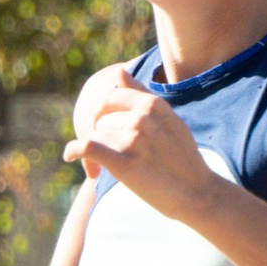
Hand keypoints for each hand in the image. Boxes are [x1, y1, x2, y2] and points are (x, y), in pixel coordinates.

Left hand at [63, 66, 219, 221]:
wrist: (197, 193)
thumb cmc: (182, 157)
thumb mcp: (169, 119)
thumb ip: (141, 95)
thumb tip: (119, 72)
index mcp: (153, 104)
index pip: (110, 98)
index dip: (100, 115)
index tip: (101, 130)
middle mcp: (143, 117)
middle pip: (101, 120)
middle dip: (97, 135)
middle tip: (101, 156)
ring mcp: (134, 139)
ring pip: (96, 136)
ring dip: (93, 153)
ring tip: (101, 170)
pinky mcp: (124, 162)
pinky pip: (88, 147)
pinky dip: (73, 151)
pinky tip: (69, 157)